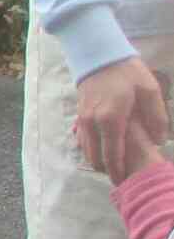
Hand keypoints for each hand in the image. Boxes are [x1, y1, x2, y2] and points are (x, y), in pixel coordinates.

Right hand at [75, 56, 169, 180]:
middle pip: (96, 157)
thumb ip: (156, 118)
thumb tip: (159, 141)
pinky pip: (82, 139)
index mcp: (112, 120)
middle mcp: (93, 123)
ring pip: (87, 150)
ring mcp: (83, 119)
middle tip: (120, 177)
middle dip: (107, 170)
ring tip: (112, 166)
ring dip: (98, 160)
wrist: (98, 55)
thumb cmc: (126, 73)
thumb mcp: (150, 91)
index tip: (123, 183)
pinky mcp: (79, 114)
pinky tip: (101, 150)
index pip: (113, 155)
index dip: (118, 172)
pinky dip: (91, 149)